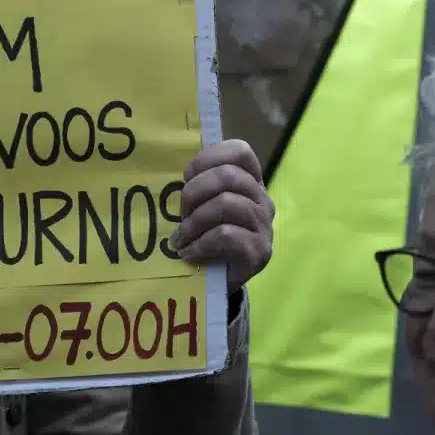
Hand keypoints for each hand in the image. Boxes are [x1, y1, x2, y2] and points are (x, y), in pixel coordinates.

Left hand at [170, 139, 273, 290]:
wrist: (222, 283)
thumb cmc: (210, 239)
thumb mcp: (204, 208)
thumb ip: (199, 187)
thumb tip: (170, 176)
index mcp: (250, 182)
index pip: (240, 151)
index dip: (208, 158)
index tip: (187, 177)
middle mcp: (262, 200)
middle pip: (227, 176)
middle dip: (194, 192)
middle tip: (181, 214)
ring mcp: (263, 226)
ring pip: (226, 204)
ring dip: (195, 221)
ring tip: (181, 238)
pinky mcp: (258, 252)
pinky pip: (226, 235)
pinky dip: (201, 243)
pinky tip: (190, 253)